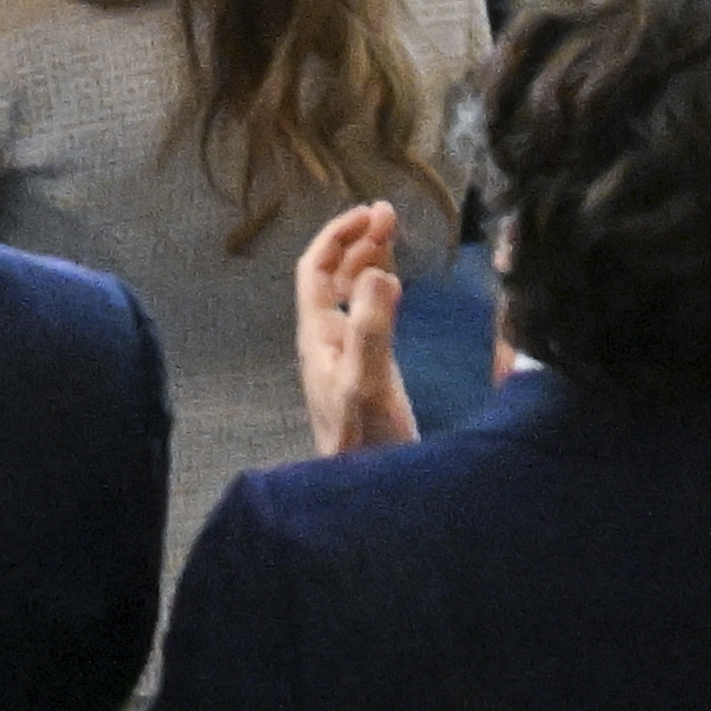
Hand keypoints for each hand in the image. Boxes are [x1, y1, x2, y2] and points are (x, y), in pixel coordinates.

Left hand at [290, 198, 414, 457]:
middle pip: (333, 277)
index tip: (370, 213)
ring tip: (392, 236)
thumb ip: (372, 328)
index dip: (338, 236)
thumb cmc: (365, 440)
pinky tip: (394, 288)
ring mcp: (345, 358)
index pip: (315, 270)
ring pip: (350, 296)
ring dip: (367, 263)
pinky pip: (368, 318)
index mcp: (317, 336)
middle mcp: (326, 342)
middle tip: (390, 215)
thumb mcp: (368, 381)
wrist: (370, 497)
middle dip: (358, 242)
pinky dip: (380, 293)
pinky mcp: (367, 375)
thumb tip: (378, 271)